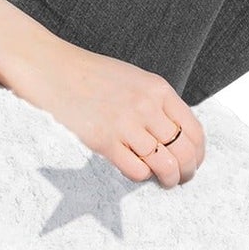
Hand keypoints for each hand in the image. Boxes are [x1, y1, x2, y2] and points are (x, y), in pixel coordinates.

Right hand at [8, 33, 205, 185]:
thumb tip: (176, 135)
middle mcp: (146, 106)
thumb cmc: (90, 75)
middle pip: (184, 152)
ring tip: (162, 181)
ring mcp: (125, 124)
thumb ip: (156, 103)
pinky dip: (140, 176)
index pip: (194, 131)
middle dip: (186, 172)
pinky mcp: (103, 140)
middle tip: (179, 179)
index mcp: (158, 89)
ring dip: (167, 179)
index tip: (192, 163)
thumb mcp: (133, 79)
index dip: (198, 154)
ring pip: (164, 165)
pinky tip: (134, 169)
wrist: (51, 68)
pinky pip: (136, 170)